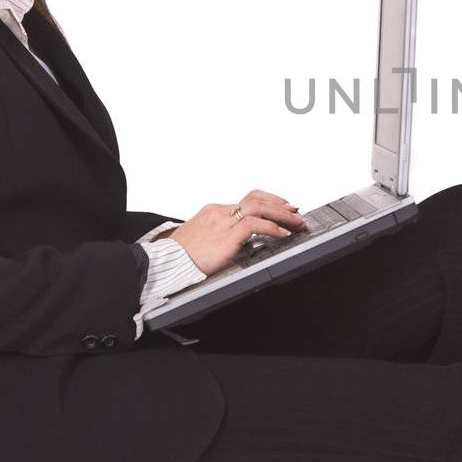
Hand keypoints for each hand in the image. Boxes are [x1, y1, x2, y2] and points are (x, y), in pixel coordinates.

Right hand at [171, 189, 307, 276]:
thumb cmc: (180, 256)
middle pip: (256, 198)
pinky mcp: (225, 237)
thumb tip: (240, 243)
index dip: (270, 202)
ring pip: (259, 207)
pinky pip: (254, 225)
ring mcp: (222, 223)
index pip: (248, 199)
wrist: (164, 263)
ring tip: (297, 223)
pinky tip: (283, 234)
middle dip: (281, 205)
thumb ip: (221, 237)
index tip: (284, 208)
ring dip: (282, 214)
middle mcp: (220, 213)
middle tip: (296, 213)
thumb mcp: (202, 241)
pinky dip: (272, 227)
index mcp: (214, 212)